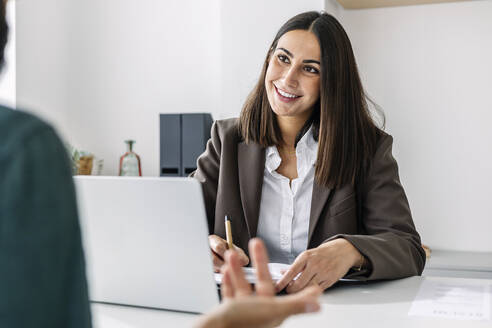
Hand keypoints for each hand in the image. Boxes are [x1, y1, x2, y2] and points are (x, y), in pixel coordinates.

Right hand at [195, 238, 320, 327]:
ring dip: (239, 269)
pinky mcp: (228, 312)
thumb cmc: (241, 322)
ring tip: (233, 255)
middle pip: (262, 283)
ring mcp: (242, 312)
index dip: (292, 283)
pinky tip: (227, 270)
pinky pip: (230, 294)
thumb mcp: (272, 309)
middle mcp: (258, 311)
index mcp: (272, 312)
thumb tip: (317, 304)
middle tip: (256, 243)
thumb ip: (295, 305)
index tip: (295, 272)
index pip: (286, 294)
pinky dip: (229, 281)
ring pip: (243, 286)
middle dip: (259, 263)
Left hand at [276, 238, 362, 292]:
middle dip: (291, 290)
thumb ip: (296, 265)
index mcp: (306, 257)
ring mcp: (323, 273)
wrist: (343, 250)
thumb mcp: (308, 255)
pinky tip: (308, 291)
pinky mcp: (331, 280)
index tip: (276, 287)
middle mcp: (314, 264)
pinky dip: (312, 292)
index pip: (291, 272)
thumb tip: (283, 272)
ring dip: (301, 292)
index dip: (282, 282)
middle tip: (288, 291)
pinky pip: (318, 290)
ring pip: (308, 289)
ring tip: (297, 292)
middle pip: (299, 283)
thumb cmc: (324, 253)